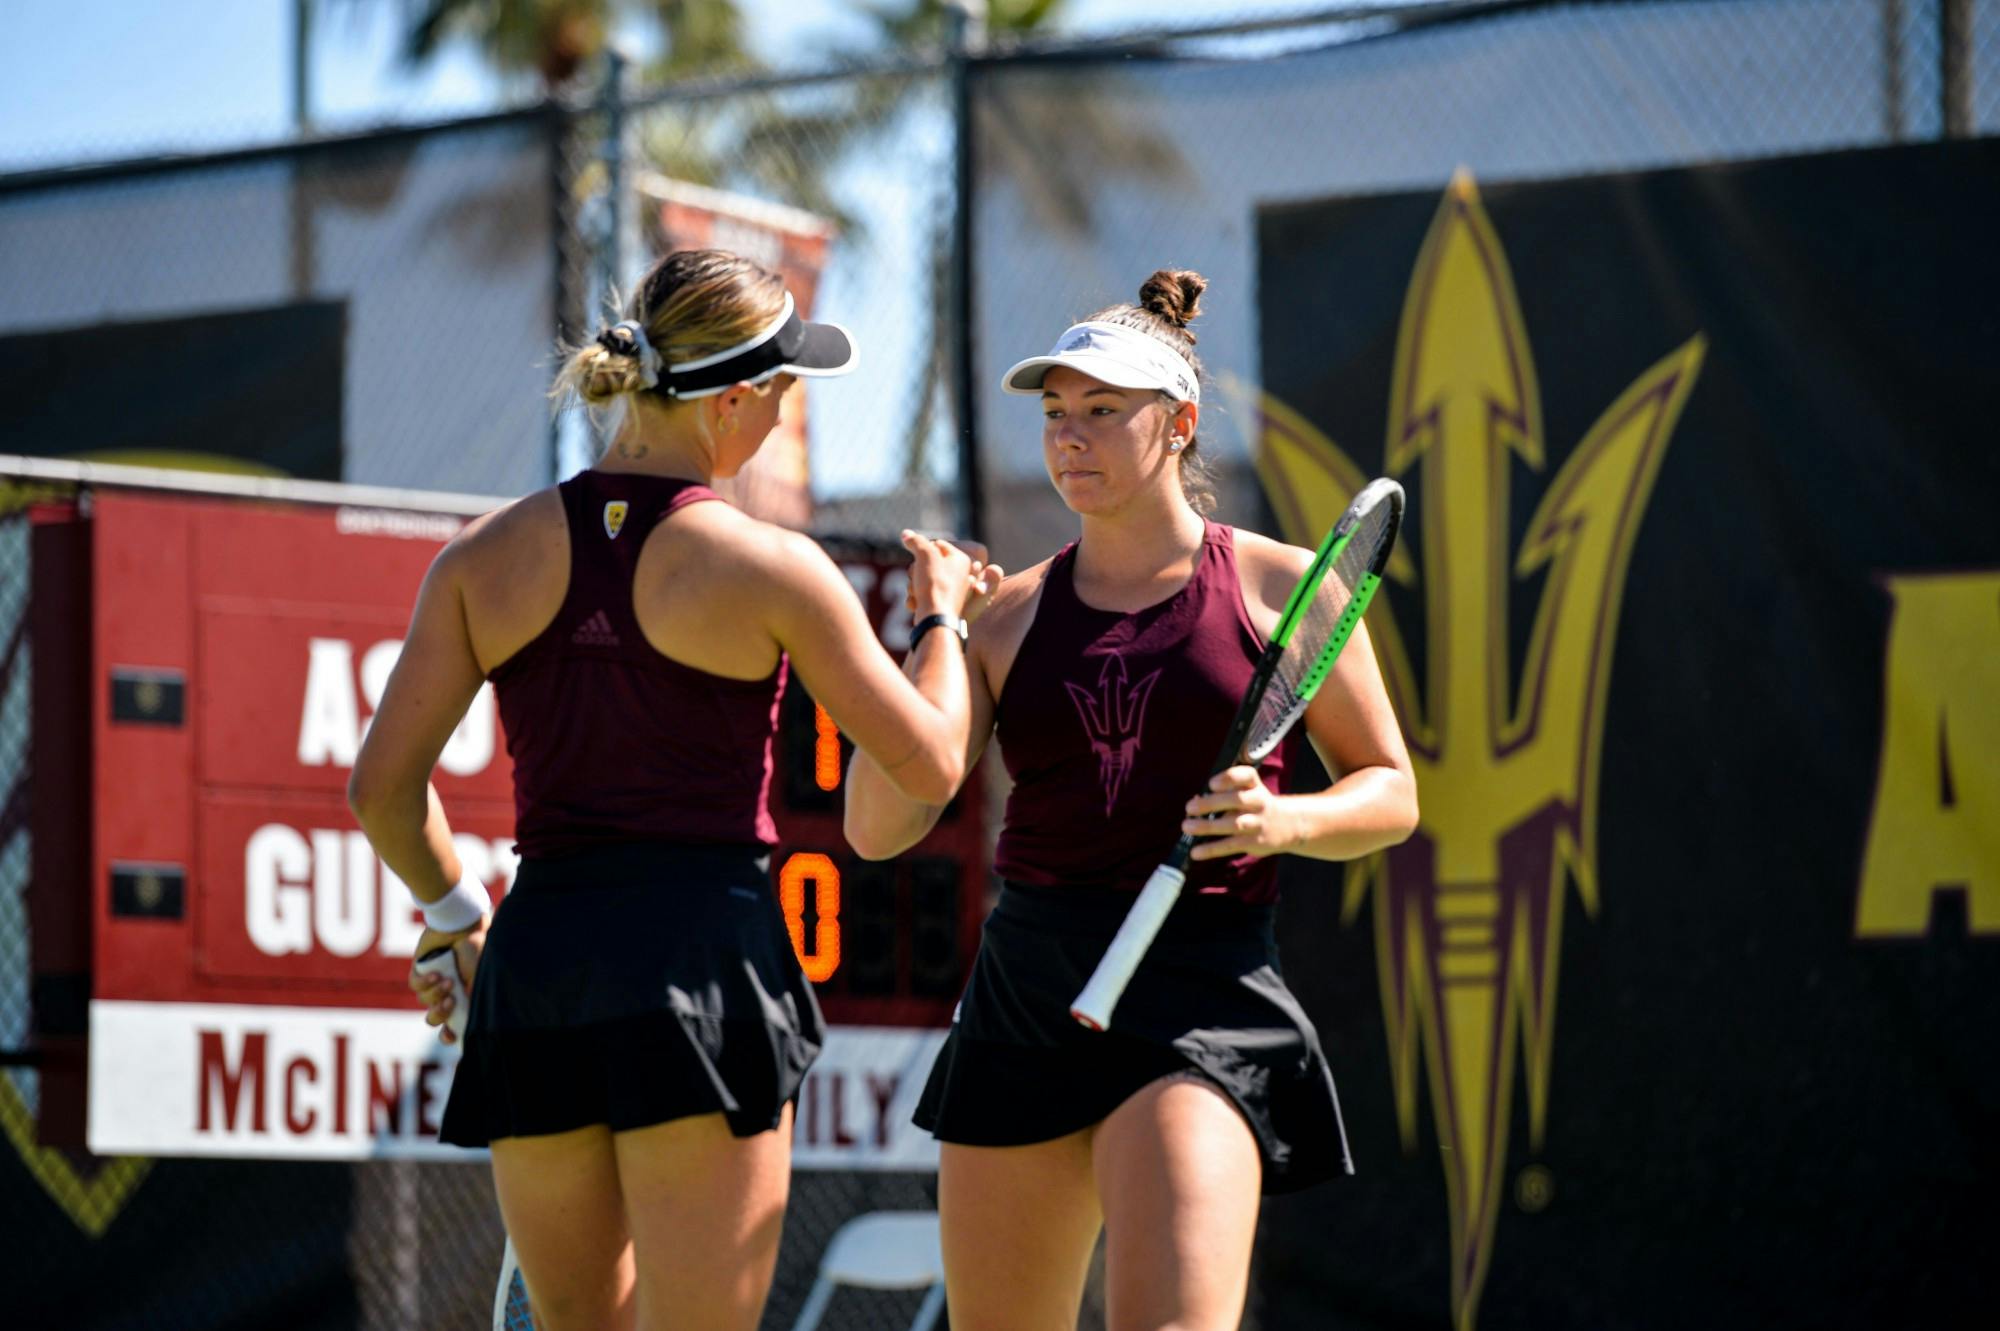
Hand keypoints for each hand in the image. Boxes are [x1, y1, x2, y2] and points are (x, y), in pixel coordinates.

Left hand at [409, 922, 485, 1044]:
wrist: (462, 926)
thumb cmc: (475, 950)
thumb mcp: (479, 977)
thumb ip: (472, 998)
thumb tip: (466, 1018)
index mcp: (462, 997)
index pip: (453, 1024)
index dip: (449, 1035)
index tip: (450, 1036)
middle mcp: (446, 992)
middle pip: (434, 1018)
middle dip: (440, 1014)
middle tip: (450, 1003)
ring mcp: (432, 982)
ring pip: (425, 1001)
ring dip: (436, 993)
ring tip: (448, 979)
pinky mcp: (419, 970)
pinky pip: (415, 986)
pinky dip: (425, 982)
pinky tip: (436, 973)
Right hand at [901, 530, 1001, 623]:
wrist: (935, 619)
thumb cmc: (935, 584)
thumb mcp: (925, 554)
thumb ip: (915, 541)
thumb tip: (906, 534)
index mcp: (962, 560)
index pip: (936, 545)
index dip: (923, 552)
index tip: (923, 563)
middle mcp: (960, 575)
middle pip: (927, 563)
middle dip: (916, 571)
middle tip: (917, 578)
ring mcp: (950, 591)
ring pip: (922, 579)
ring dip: (913, 585)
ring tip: (916, 593)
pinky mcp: (940, 604)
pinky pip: (923, 594)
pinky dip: (916, 597)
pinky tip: (915, 603)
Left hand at [1182, 766, 1296, 860]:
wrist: (1287, 826)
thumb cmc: (1255, 805)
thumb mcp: (1246, 793)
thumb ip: (1222, 795)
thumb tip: (1195, 802)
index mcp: (1255, 786)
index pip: (1246, 776)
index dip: (1228, 778)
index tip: (1211, 784)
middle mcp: (1258, 802)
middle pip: (1237, 800)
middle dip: (1211, 803)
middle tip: (1190, 808)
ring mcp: (1257, 823)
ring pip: (1234, 824)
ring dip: (1208, 826)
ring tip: (1187, 827)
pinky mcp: (1254, 842)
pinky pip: (1230, 845)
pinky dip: (1211, 849)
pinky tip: (1195, 852)